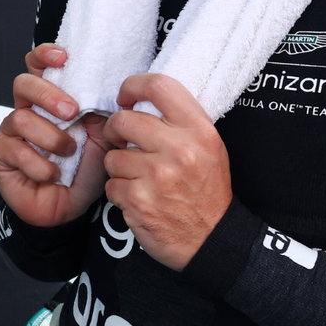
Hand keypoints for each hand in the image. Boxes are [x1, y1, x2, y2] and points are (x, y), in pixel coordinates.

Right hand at [0, 43, 110, 228]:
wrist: (67, 209)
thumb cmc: (81, 170)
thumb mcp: (101, 139)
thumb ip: (100, 114)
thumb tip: (106, 91)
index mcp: (49, 101)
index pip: (37, 67)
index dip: (44, 56)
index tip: (62, 57)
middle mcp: (26, 110)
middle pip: (23, 84)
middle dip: (48, 94)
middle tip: (71, 111)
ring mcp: (10, 132)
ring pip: (21, 118)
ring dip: (51, 138)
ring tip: (67, 153)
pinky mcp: (1, 154)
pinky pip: (16, 150)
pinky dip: (40, 165)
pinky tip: (52, 174)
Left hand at [101, 73, 232, 270]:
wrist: (213, 240)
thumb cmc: (207, 190)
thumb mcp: (207, 147)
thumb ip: (178, 122)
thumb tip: (136, 101)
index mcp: (199, 131)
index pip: (159, 86)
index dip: (132, 86)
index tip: (124, 98)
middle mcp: (179, 150)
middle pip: (122, 120)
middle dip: (114, 131)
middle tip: (121, 141)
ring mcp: (157, 176)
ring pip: (112, 156)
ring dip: (119, 168)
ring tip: (139, 178)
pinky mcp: (139, 201)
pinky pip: (111, 185)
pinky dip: (120, 192)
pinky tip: (139, 198)